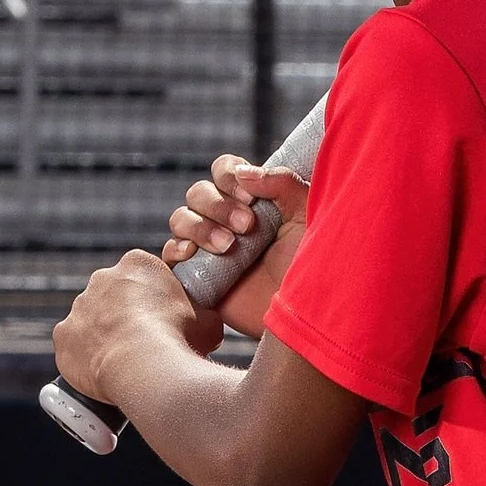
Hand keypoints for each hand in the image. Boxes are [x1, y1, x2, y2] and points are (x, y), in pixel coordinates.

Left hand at [51, 248, 213, 407]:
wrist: (144, 364)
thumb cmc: (177, 338)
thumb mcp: (207, 320)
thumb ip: (201, 314)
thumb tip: (206, 324)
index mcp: (137, 263)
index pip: (143, 275)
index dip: (154, 299)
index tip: (163, 319)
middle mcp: (102, 278)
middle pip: (113, 295)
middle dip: (125, 316)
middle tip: (143, 342)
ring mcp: (79, 307)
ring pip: (91, 321)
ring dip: (103, 337)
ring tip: (124, 361)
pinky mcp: (63, 336)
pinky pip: (73, 347)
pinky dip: (84, 358)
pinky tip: (101, 372)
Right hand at [162, 157, 310, 338]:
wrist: (306, 314)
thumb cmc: (314, 263)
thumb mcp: (308, 215)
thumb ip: (284, 183)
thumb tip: (245, 173)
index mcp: (253, 200)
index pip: (224, 170)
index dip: (229, 176)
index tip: (251, 197)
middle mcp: (227, 220)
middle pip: (198, 193)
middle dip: (218, 205)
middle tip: (248, 227)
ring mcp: (210, 249)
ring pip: (181, 219)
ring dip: (200, 227)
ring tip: (228, 247)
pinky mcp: (199, 277)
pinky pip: (170, 255)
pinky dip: (176, 249)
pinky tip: (192, 254)